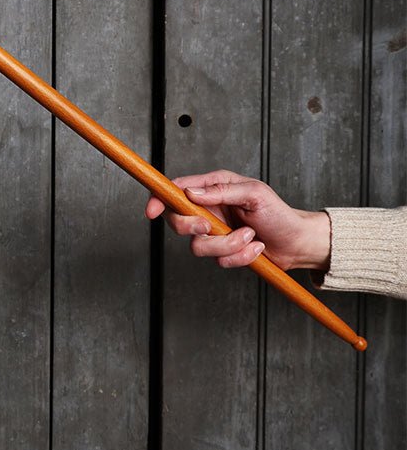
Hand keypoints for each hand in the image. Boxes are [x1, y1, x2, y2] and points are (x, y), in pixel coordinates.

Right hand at [144, 170, 331, 271]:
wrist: (298, 243)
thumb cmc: (278, 213)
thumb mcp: (253, 193)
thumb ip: (220, 191)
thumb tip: (191, 193)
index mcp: (213, 188)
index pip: (176, 190)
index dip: (159, 199)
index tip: (152, 210)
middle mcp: (209, 210)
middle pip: (178, 222)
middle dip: (193, 229)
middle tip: (210, 228)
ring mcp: (215, 232)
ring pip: (198, 246)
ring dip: (228, 245)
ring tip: (250, 237)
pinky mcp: (224, 252)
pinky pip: (219, 261)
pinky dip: (240, 257)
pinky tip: (255, 247)